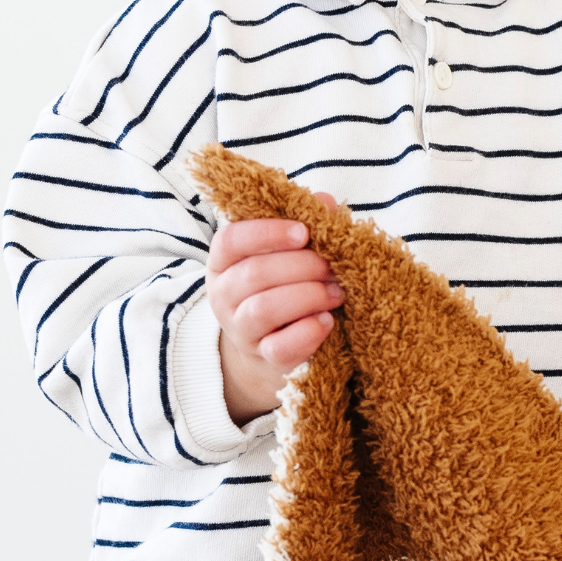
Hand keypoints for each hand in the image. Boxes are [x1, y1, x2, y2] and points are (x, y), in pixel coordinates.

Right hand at [206, 196, 342, 423]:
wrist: (273, 346)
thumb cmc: (283, 287)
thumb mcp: (287, 254)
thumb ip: (303, 225)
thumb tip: (325, 202)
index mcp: (224, 261)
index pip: (231, 240)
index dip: (267, 232)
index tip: (303, 232)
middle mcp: (224, 295)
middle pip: (254, 274)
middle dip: (301, 266)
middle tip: (332, 266)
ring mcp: (240, 330)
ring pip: (264, 309)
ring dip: (307, 296)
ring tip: (337, 293)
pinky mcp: (263, 358)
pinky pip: (280, 347)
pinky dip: (307, 333)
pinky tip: (327, 321)